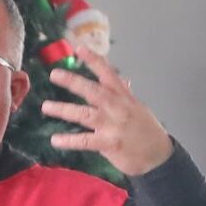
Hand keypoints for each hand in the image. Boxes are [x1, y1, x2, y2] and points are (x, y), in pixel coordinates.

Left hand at [40, 51, 171, 176]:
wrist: (159, 156)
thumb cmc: (147, 131)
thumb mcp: (139, 108)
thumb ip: (126, 95)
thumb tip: (124, 80)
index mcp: (124, 97)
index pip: (108, 73)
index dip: (94, 60)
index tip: (79, 48)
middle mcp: (118, 108)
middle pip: (93, 91)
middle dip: (73, 81)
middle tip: (55, 74)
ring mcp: (113, 125)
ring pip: (84, 114)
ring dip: (63, 110)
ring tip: (46, 107)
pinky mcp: (109, 144)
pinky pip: (85, 140)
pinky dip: (69, 141)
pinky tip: (55, 140)